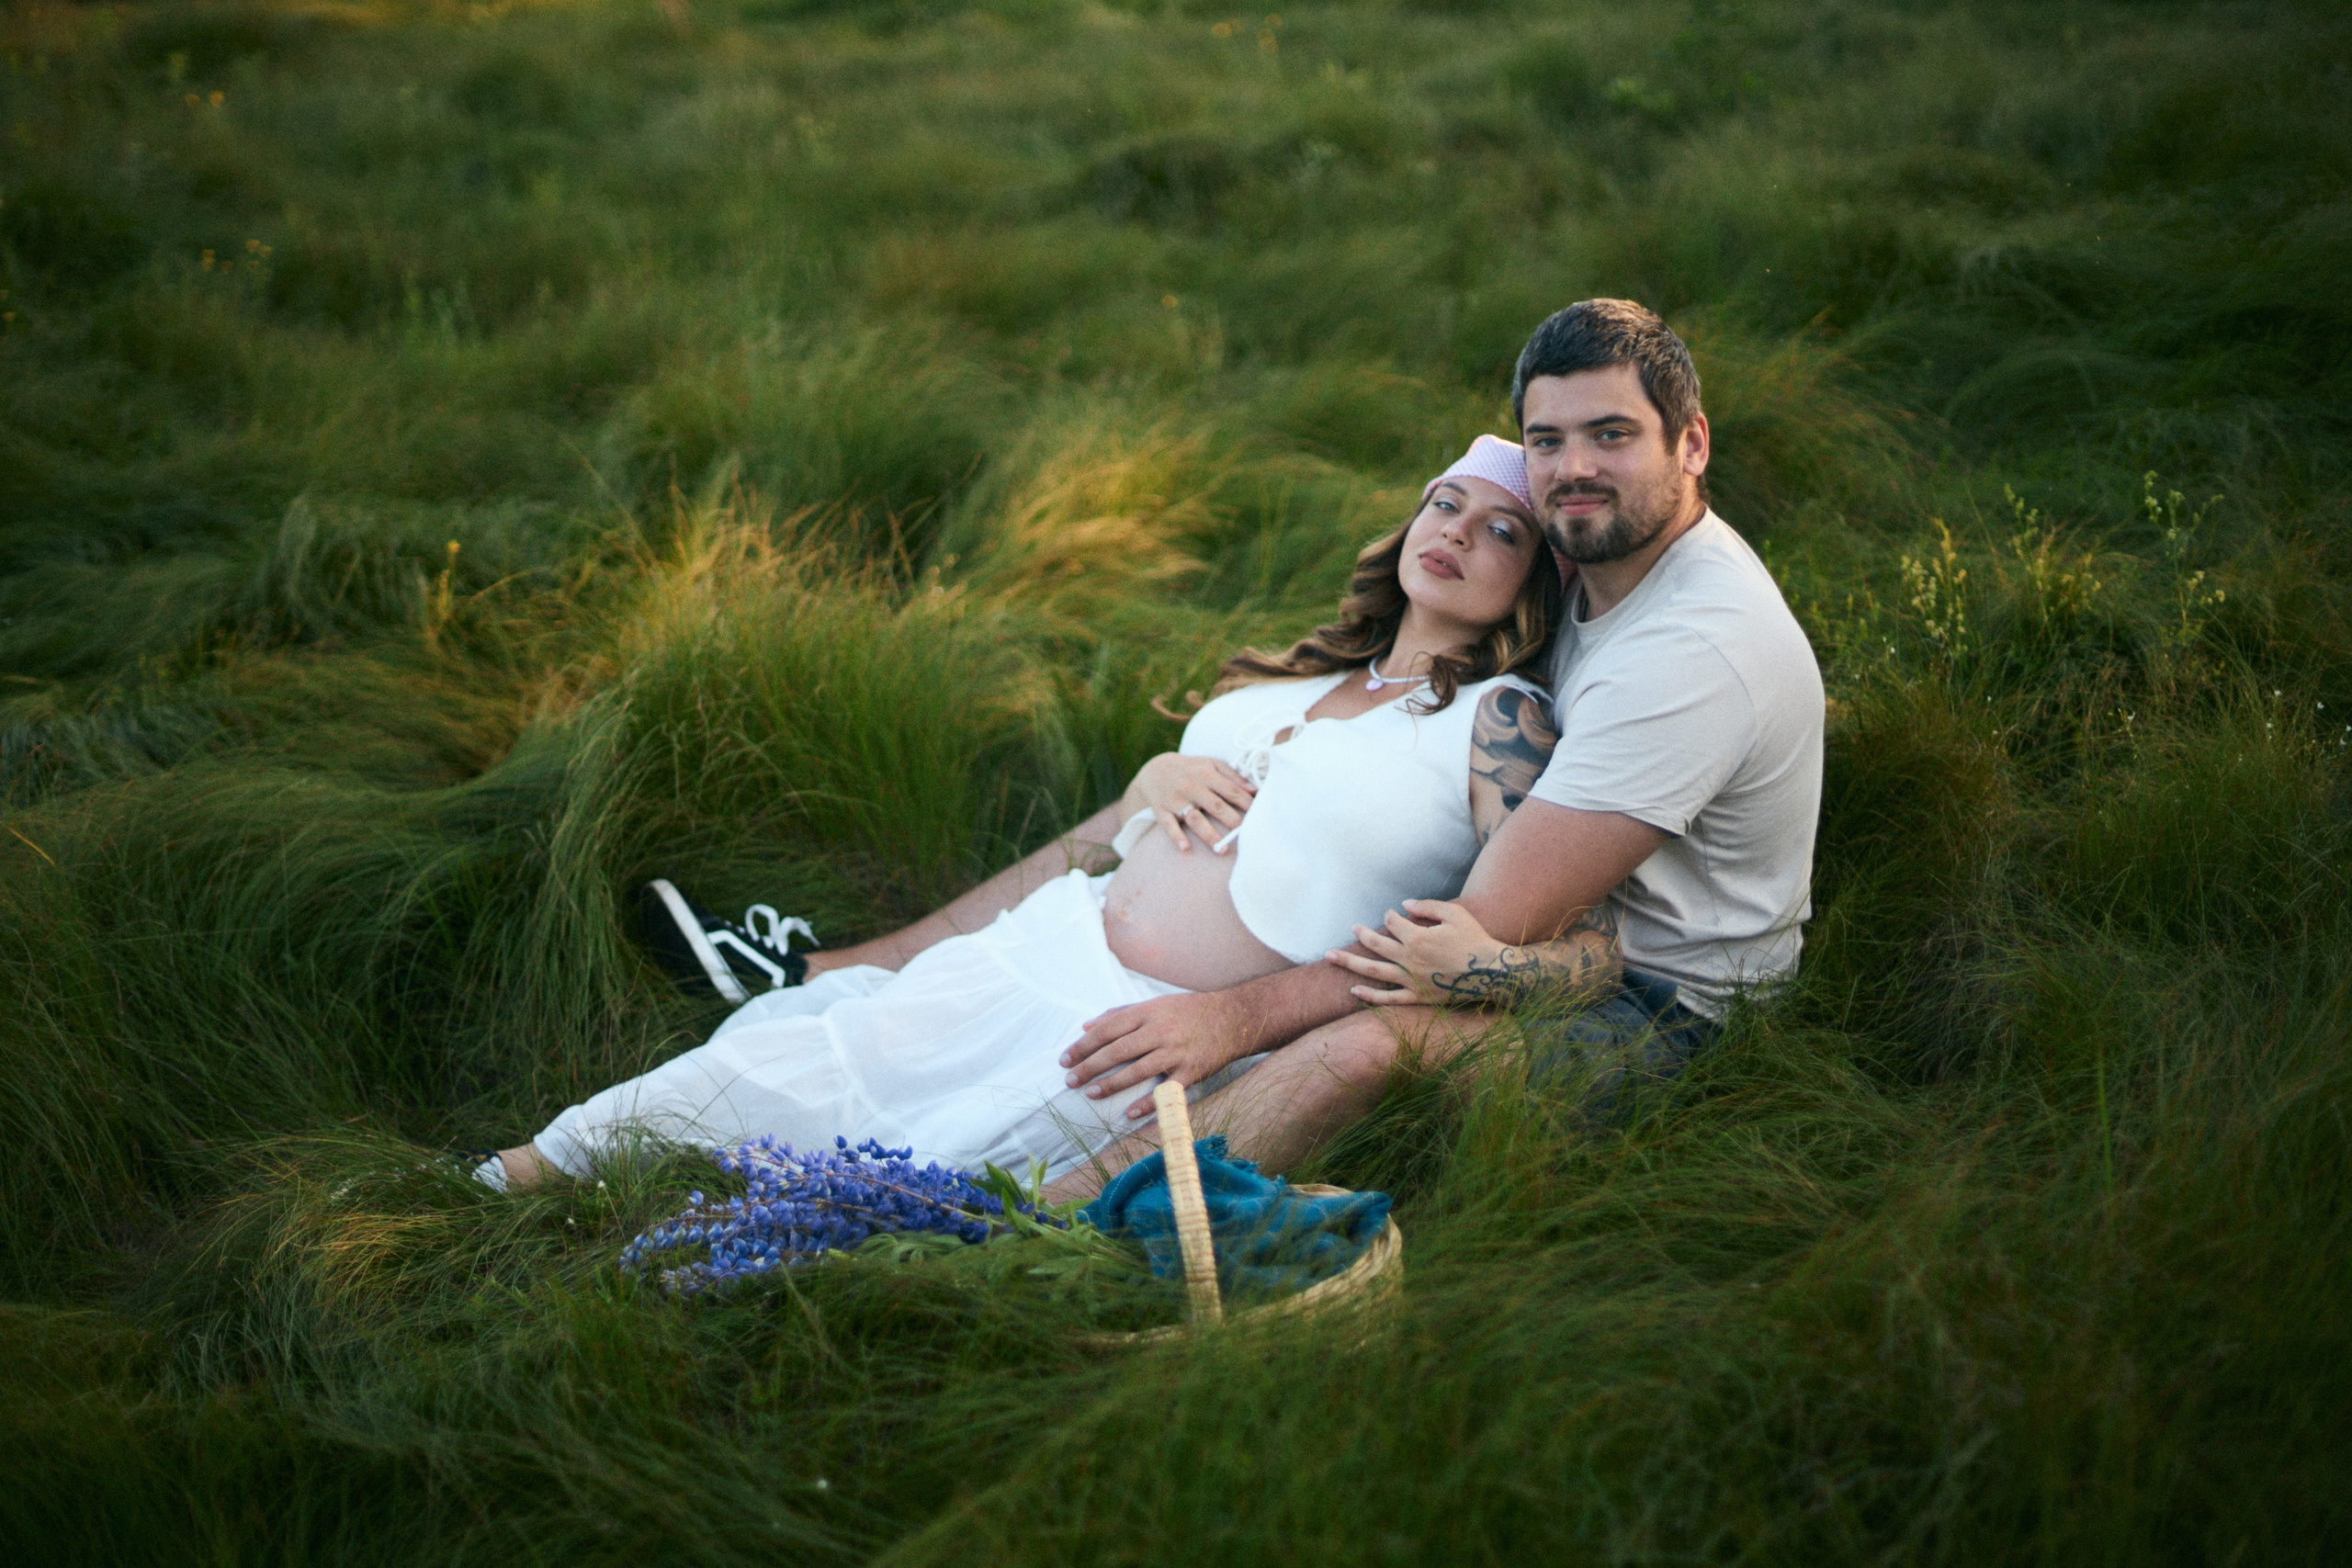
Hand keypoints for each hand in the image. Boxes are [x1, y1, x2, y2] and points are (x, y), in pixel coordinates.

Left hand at [1060, 990, 1252, 1117]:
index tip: (1065, 1058)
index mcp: (1148, 1013)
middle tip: (1070, 1080)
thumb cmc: (1188, 1011)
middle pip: (1117, 1051)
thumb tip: (1086, 1026)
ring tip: (1090, 1093)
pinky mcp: (1192, 1071)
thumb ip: (1119, 1014)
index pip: (1107, 1030)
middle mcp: (1160, 1031)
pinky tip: (1129, 1114)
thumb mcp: (1154, 1004)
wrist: (1233, 1017)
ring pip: (1137, 1071)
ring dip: (1111, 1084)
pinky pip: (1166, 1090)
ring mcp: (1176, 1052)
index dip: (1083, 1045)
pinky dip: (1148, 1103)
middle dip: (1089, 1066)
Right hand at [1128, 753, 1255, 852]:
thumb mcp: (1210, 765)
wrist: (1155, 769)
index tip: (1260, 814)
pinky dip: (1176, 837)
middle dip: (1231, 819)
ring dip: (1208, 834)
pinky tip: (1185, 848)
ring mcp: (1175, 799)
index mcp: (1206, 774)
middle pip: (1215, 805)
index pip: (1230, 790)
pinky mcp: (1161, 810)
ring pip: (1194, 818)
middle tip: (1246, 833)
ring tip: (1222, 849)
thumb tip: (1254, 790)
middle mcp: (1191, 786)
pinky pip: (1168, 825)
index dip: (1245, 802)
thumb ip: (1233, 776)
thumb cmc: (1191, 769)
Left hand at [1326, 898, 1506, 1006]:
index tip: (1394, 915)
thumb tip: (1403, 904)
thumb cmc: (1475, 939)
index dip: (1390, 916)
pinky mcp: (1418, 997)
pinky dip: (1370, 996)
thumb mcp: (1455, 913)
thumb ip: (1428, 906)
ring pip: (1374, 971)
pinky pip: (1389, 999)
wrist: (1491, 971)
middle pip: (1376, 944)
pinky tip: (1353, 991)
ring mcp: (1412, 980)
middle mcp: (1410, 959)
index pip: (1393, 922)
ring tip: (1330, 956)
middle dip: (1361, 934)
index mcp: (1418, 937)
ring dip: (1350, 962)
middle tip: (1352, 928)